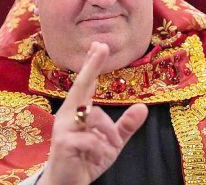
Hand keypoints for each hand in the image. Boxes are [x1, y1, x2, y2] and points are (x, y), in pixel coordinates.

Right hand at [39, 42, 148, 184]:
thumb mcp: (111, 143)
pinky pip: (91, 139)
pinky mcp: (63, 143)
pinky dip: (100, 149)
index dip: (92, 64)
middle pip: (81, 86)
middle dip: (91, 66)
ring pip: (95, 117)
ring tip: (111, 148)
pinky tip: (98, 157)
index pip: (86, 84)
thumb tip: (142, 108)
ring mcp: (64, 129)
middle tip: (101, 46)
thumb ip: (125, 126)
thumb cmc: (86, 160)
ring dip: (108, 134)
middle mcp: (68, 116)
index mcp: (78, 112)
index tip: (98, 45)